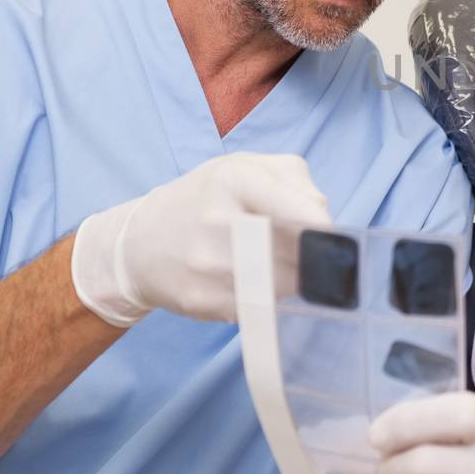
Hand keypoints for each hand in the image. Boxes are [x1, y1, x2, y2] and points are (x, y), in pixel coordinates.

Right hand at [71, 152, 329, 325]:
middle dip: (314, 257)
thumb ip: (294, 178)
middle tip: (316, 257)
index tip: (335, 239)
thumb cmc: (204, 199)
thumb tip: (322, 215)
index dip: (326, 230)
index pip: (301, 210)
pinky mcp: (203, 301)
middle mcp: (219, 220)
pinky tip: (256, 284)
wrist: (139, 243)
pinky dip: (269, 298)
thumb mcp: (243, 167)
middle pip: (298, 251)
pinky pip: (261, 306)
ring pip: (285, 283)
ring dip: (295, 280)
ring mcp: (209, 265)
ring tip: (281, 266)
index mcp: (234, 179)